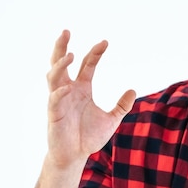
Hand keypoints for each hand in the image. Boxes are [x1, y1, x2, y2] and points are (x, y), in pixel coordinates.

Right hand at [46, 30, 135, 168]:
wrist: (75, 156)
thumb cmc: (89, 137)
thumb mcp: (111, 120)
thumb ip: (121, 106)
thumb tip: (133, 90)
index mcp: (82, 89)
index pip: (88, 65)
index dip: (95, 53)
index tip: (105, 42)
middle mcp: (68, 91)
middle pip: (62, 63)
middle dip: (63, 47)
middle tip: (66, 31)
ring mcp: (59, 101)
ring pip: (53, 76)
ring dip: (60, 65)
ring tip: (71, 54)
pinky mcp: (54, 115)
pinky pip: (54, 100)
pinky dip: (58, 93)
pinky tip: (65, 88)